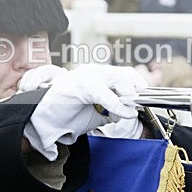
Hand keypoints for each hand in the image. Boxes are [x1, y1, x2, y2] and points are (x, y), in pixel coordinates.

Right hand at [23, 65, 145, 159]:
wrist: (42, 120)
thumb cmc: (68, 115)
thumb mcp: (97, 113)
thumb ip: (113, 110)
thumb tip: (129, 111)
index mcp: (98, 75)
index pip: (126, 74)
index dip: (139, 84)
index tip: (149, 99)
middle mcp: (93, 71)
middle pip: (124, 74)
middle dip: (137, 90)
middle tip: (139, 106)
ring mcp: (86, 76)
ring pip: (117, 80)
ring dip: (128, 97)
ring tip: (131, 110)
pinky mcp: (81, 86)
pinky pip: (105, 94)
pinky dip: (117, 104)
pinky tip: (123, 113)